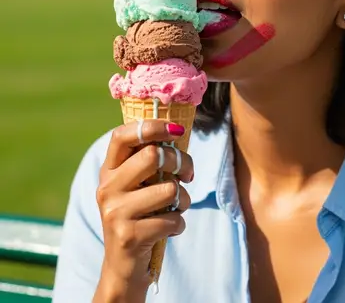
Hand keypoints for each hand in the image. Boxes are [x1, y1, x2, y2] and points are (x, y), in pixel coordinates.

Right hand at [95, 120, 192, 297]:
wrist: (124, 266)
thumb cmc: (141, 215)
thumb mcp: (138, 185)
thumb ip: (150, 160)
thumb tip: (178, 130)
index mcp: (109, 170)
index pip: (123, 135)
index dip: (152, 126)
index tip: (176, 130)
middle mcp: (107, 188)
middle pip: (153, 156)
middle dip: (181, 162)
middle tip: (188, 174)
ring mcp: (115, 212)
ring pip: (169, 189)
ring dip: (184, 199)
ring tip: (177, 207)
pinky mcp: (128, 236)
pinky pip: (172, 219)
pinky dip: (179, 224)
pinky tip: (169, 228)